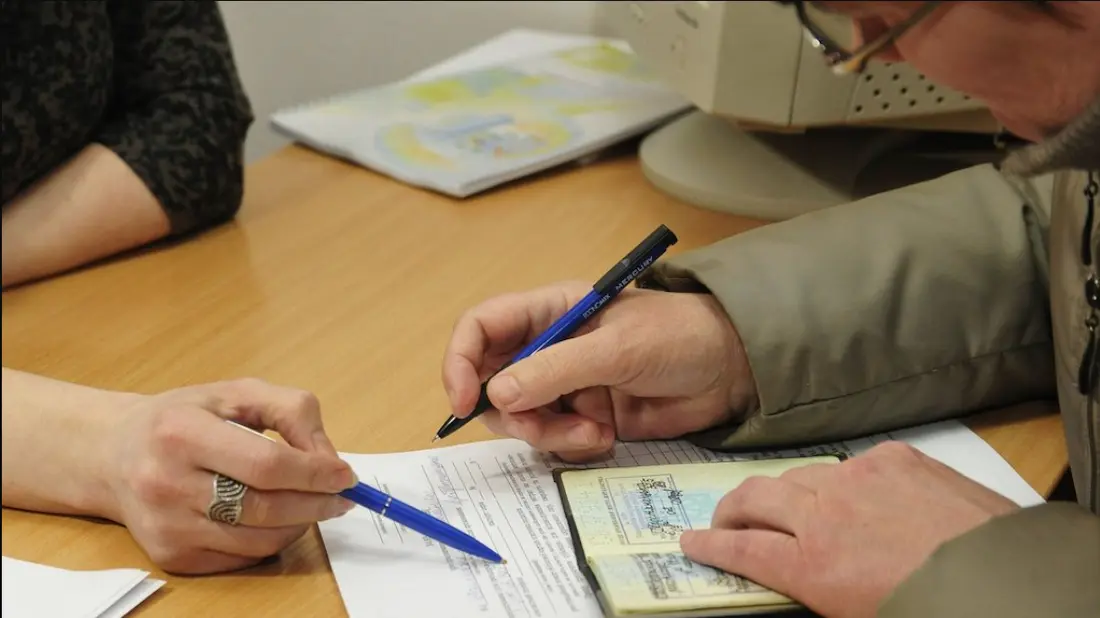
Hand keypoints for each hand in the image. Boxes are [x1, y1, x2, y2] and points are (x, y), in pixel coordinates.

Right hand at [97, 378, 357, 573]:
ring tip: (311, 504)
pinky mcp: (169, 556)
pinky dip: (270, 541)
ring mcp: (165, 526)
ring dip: (299, 524)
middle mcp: (165, 483)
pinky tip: (274, 518)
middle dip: (316, 503)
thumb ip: (292, 412)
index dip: (314, 473)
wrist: (112, 454)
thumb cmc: (184, 418)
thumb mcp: (237, 393)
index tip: (345, 475)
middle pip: (265, 507)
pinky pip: (240, 558)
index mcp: (181, 432)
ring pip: (258, 540)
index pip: (266, 464)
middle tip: (341, 496)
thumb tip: (329, 460)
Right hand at [442, 281, 755, 461]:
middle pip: (492, 384)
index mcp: (548, 312)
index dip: (460, 361)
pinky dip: (573, 446)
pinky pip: (554, 442)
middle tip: (541, 427)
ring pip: (522, 420)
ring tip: (593, 433)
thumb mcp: (616, 347)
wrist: (730, 369)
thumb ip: (556, 370)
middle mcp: (547, 349)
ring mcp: (564, 387)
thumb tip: (497, 394)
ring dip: (549, 434)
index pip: (481, 329)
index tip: (463, 401)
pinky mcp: (584, 418)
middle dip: (512, 413)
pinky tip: (606, 437)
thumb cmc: (678, 335)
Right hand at [679, 442, 1019, 617]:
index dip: (709, 545)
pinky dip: (841, 481)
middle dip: (729, 509)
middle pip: (753, 499)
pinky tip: (854, 497)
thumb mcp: (853, 612)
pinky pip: (849, 464)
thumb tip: (795, 573)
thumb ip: (813, 586)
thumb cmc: (935, 608)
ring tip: (784, 506)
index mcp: (813, 565)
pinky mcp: (892, 457)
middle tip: (721, 519)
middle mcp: (824, 514)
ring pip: (796, 474)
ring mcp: (857, 478)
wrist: (1007, 576)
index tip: (691, 541)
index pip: (740, 548)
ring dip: (782, 492)